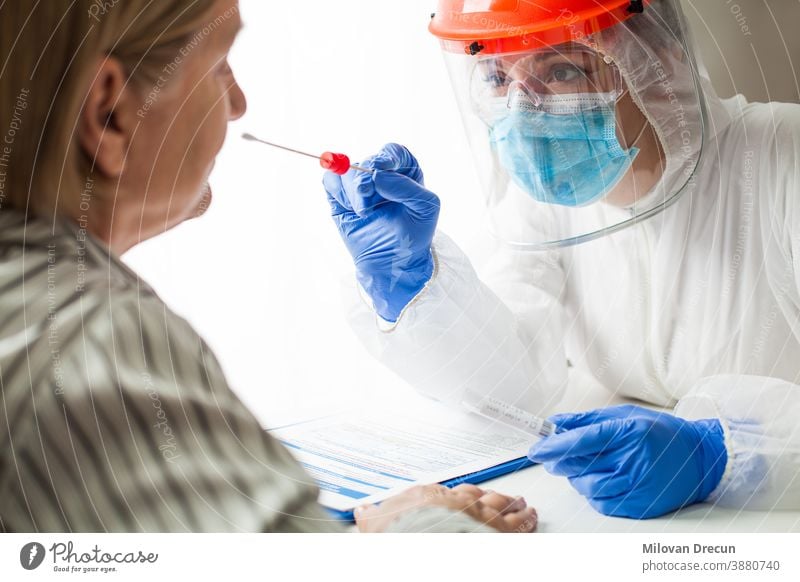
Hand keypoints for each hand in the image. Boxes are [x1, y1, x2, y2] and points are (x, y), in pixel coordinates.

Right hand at [323, 144, 439, 321]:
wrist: (392, 264)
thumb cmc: (414, 236)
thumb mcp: (424, 209)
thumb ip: (406, 188)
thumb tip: (377, 176)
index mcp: (405, 172)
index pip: (393, 152)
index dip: (384, 157)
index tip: (378, 171)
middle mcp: (381, 174)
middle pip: (366, 161)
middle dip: (364, 178)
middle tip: (364, 194)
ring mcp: (359, 185)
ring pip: (346, 171)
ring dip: (353, 192)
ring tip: (364, 212)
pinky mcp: (340, 197)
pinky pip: (331, 181)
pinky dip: (338, 193)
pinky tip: (351, 210)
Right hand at [354, 484, 536, 532]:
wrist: (415, 540)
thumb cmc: (398, 533)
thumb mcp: (375, 525)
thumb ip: (371, 516)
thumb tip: (361, 512)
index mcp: (430, 497)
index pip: (448, 494)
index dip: (464, 496)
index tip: (470, 497)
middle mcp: (457, 501)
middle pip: (480, 496)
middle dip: (494, 497)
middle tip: (506, 497)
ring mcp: (478, 516)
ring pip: (500, 505)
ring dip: (513, 505)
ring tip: (523, 505)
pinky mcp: (495, 532)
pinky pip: (516, 525)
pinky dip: (525, 521)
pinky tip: (531, 519)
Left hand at [527, 405, 726, 518]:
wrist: (700, 458)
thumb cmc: (659, 432)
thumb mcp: (624, 415)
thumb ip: (587, 420)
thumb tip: (555, 423)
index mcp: (629, 432)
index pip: (582, 440)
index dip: (554, 446)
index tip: (535, 450)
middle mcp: (635, 459)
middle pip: (581, 465)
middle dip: (560, 461)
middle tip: (554, 456)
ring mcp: (640, 485)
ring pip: (589, 487)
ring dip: (577, 478)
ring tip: (584, 467)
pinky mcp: (642, 505)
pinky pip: (603, 504)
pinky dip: (594, 494)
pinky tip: (600, 481)